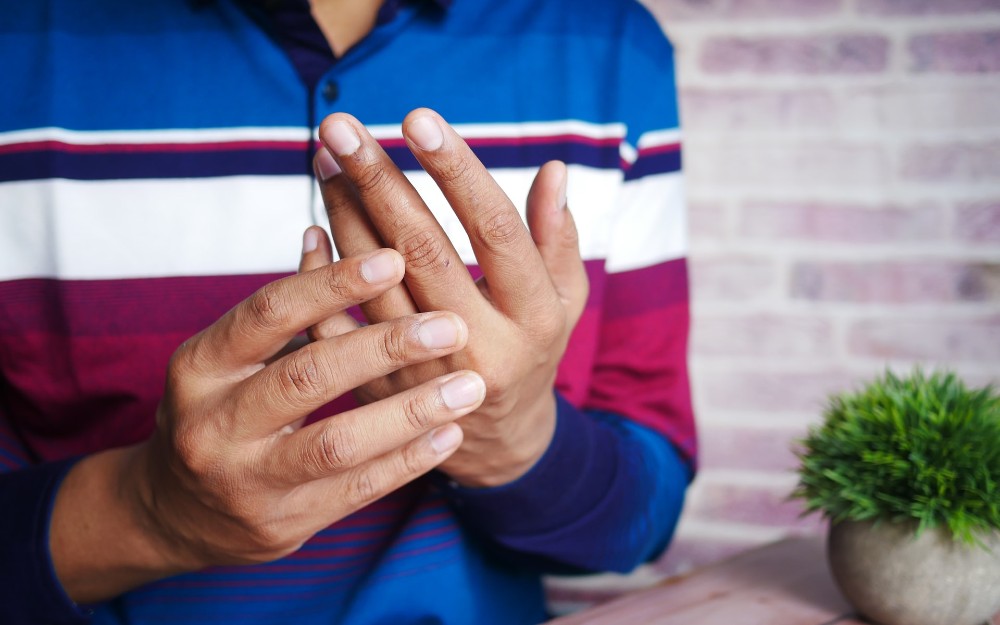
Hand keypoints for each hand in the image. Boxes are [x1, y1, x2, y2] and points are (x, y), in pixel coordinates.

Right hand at [113, 250, 483, 577]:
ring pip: (338, 443)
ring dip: (411, 411)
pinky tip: (450, 432)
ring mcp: (247, 480)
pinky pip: (358, 490)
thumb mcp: (228, 358)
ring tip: (469, 387)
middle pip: (308, 375)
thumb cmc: (220, 411)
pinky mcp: (283, 524)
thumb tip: (324, 231)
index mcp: (201, 365)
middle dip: (387, 347)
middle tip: (452, 326)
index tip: (396, 258)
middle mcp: (214, 423)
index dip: (334, 283)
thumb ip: (281, 310)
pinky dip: (409, 459)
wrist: (176, 512)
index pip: (270, 312)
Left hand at [303, 109, 588, 486]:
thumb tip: (554, 170)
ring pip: (373, 282)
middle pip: (422, 249)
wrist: (497, 441)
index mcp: (531, 315)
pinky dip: (318, 277)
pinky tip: (312, 229)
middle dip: (378, 180)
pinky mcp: (381, 391)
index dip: (456, 173)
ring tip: (326, 159)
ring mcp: (424, 372)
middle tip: (341, 127)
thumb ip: (557, 238)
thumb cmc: (533, 350)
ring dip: (344, 214)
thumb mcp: (564, 300)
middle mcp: (478, 343)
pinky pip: (337, 329)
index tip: (419, 119)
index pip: (495, 231)